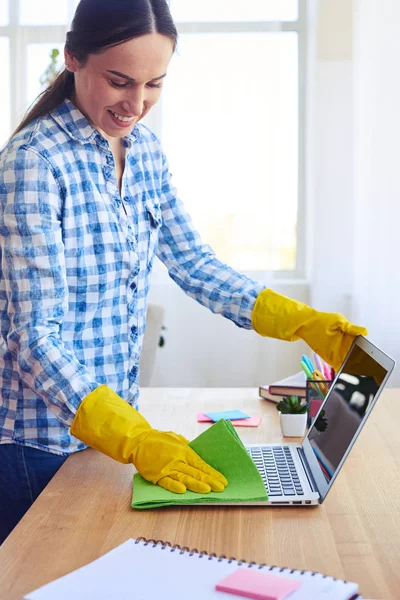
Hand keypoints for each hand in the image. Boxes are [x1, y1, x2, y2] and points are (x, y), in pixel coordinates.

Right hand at [132, 429, 227, 493]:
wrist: (139, 441)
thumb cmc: (159, 439)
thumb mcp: (177, 439)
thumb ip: (188, 448)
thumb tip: (200, 456)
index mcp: (184, 451)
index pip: (201, 464)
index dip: (212, 473)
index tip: (223, 480)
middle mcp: (178, 460)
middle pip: (196, 472)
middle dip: (210, 481)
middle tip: (221, 488)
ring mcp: (167, 468)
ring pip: (185, 478)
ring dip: (197, 485)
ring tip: (208, 490)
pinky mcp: (156, 475)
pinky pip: (167, 481)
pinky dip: (174, 486)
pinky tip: (183, 491)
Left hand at [252, 289, 367, 370]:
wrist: (306, 325)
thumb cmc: (323, 320)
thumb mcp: (338, 321)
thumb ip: (350, 328)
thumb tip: (365, 331)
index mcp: (351, 336)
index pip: (363, 345)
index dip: (368, 352)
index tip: (372, 358)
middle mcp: (347, 346)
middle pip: (358, 357)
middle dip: (363, 363)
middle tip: (367, 370)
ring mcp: (340, 353)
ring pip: (350, 363)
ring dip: (354, 369)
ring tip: (359, 376)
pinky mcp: (331, 358)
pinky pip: (340, 367)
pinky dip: (343, 372)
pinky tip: (346, 376)